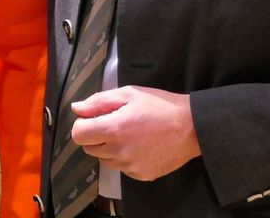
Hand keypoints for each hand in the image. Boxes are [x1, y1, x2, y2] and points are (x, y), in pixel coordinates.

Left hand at [69, 85, 201, 180]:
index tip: (95, 119)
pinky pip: (122, 168)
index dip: (84, 125)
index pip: (79, 134)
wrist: (192, 127)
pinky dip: (125, 159)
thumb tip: (77, 109)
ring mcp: (130, 166)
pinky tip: (140, 146)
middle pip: (89, 148)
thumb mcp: (129, 94)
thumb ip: (99, 102)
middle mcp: (119, 151)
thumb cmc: (160, 106)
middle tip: (114, 124)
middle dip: (96, 136)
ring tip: (129, 135)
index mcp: (113, 129)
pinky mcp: (141, 175)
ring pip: (104, 160)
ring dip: (109, 149)